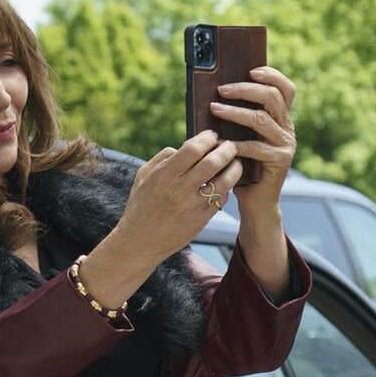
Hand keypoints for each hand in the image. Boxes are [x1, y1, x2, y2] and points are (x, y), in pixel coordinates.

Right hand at [76, 130, 240, 305]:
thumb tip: (183, 146)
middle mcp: (179, 189)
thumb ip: (162, 158)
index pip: (193, 149)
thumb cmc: (140, 206)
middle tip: (230, 146)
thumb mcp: (142, 177)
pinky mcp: (201, 219)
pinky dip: (227, 187)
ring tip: (235, 162)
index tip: (211, 135)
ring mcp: (192, 205)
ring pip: (224, 180)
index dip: (206, 138)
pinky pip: (222, 198)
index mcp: (164, 175)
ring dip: (234, 168)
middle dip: (227, 149)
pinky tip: (225, 183)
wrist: (140, 241)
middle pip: (213, 161)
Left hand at [210, 65, 296, 220]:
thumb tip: (214, 96)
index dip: (272, 75)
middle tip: (221, 89)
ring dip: (234, 112)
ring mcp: (285, 145)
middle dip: (245, 90)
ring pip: (261, 119)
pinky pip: (255, 147)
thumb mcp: (240, 138)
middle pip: (272, 97)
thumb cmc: (241, 167)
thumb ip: (236, 120)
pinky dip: (235, 143)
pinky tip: (219, 143)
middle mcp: (287, 129)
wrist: (255, 201)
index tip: (251, 70)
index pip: (286, 89)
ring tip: (214, 108)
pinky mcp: (280, 161)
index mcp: (281, 120)